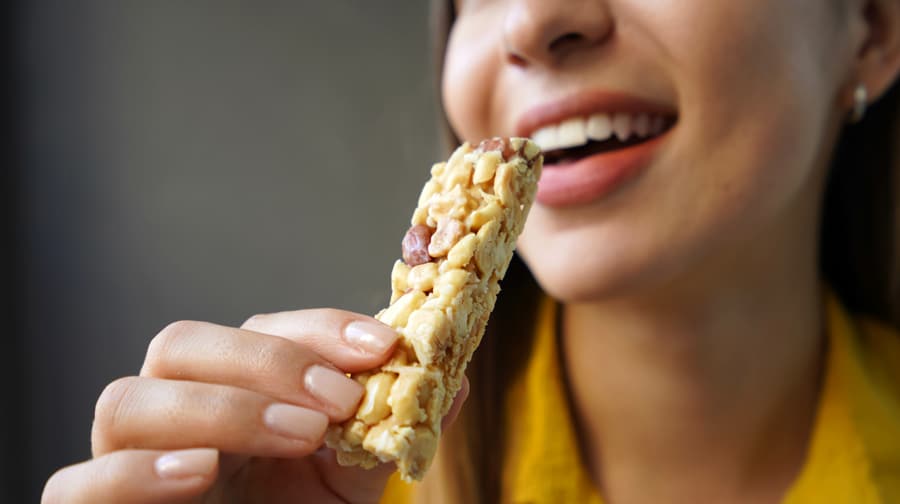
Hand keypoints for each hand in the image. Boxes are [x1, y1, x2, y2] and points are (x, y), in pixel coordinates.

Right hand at [42, 309, 467, 503]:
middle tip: (338, 398)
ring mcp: (127, 459)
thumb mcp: (351, 480)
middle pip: (182, 345)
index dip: (317, 329)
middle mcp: (173, 413)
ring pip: (126, 399)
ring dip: (219, 407)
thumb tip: (453, 379)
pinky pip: (76, 484)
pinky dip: (134, 472)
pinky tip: (198, 471)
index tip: (384, 345)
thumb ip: (389, 429)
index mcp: (233, 392)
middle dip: (266, 361)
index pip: (259, 331)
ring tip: (297, 433)